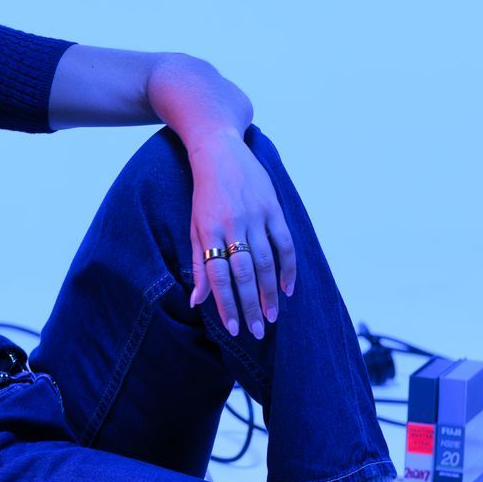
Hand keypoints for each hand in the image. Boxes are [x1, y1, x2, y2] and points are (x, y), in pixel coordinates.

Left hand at [184, 135, 297, 338]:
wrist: (219, 150)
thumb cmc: (203, 194)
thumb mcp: (194, 226)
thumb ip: (198, 263)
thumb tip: (196, 301)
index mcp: (208, 229)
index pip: (218, 274)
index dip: (226, 303)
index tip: (232, 329)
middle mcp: (232, 223)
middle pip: (244, 272)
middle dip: (250, 305)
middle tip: (256, 331)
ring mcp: (255, 215)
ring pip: (266, 261)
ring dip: (270, 292)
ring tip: (271, 317)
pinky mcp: (274, 208)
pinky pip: (285, 243)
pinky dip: (288, 268)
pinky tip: (288, 289)